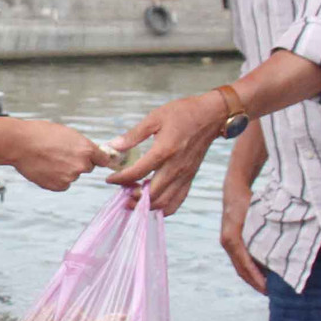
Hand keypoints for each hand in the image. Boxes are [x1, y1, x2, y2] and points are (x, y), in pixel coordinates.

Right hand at [11, 120, 108, 190]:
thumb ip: (81, 144)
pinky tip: (45, 169)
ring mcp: (70, 177)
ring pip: (72, 176)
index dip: (98, 158)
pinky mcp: (58, 186)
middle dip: (77, 163)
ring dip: (64, 171)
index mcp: (86, 149)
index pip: (103, 159)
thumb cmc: (40, 134)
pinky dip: (55, 179)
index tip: (97, 160)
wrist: (20, 144)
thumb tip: (87, 152)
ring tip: (48, 160)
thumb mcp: (67, 133)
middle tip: (61, 155)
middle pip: (86, 168)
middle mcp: (81, 165)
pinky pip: (62, 184)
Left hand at [105, 91, 226, 213]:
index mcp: (164, 151)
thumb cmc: (183, 113)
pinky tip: (152, 202)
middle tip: (121, 192)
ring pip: (164, 202)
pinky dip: (163, 207)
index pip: (137, 173)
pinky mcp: (190, 178)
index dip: (120, 179)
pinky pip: (177, 201)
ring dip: (146, 205)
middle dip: (132, 197)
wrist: (211, 115)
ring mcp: (184, 175)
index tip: (110, 179)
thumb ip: (133, 135)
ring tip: (133, 199)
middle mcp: (175, 167)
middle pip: (151, 194)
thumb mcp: (155, 118)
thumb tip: (113, 146)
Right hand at [220, 179, 266, 293]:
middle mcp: (228, 243)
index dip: (256, 278)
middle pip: (241, 269)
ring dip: (252, 276)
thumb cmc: (248, 200)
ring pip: (239, 266)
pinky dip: (250, 267)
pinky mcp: (231, 240)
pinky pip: (240, 259)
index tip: (268, 289)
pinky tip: (262, 271)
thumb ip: (264, 233)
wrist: (234, 190)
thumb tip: (278, 252)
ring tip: (267, 286)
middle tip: (269, 293)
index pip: (245, 265)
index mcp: (232, 239)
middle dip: (254, 282)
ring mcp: (228, 242)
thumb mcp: (257, 215)